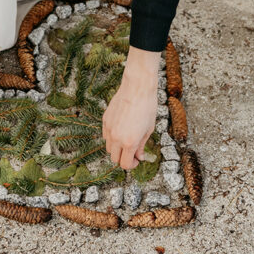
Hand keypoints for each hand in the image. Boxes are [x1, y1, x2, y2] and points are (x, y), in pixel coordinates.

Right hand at [103, 46, 159, 168]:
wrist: (137, 88)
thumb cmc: (147, 107)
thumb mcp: (148, 129)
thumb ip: (142, 146)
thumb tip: (139, 157)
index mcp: (130, 142)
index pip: (125, 164)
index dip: (132, 165)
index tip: (137, 160)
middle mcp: (116, 137)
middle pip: (114, 159)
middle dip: (124, 158)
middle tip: (133, 152)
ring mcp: (109, 129)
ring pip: (108, 148)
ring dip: (117, 148)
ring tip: (127, 140)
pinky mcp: (105, 120)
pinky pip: (105, 135)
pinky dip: (112, 137)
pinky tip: (122, 129)